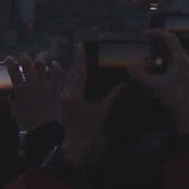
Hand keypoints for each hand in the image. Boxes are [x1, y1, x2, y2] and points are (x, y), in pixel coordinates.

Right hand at [10, 55, 64, 131]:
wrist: (43, 127)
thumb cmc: (26, 120)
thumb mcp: (14, 109)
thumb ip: (12, 99)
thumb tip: (8, 93)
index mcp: (20, 89)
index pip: (13, 70)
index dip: (10, 62)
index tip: (9, 59)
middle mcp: (32, 84)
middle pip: (26, 62)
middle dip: (23, 58)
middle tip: (23, 59)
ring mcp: (44, 85)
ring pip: (41, 64)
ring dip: (38, 62)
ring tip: (37, 63)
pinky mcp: (55, 88)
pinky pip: (57, 72)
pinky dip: (55, 66)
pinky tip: (53, 64)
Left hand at [61, 48, 123, 164]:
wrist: (75, 143)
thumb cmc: (89, 129)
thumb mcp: (103, 111)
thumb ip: (113, 96)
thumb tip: (124, 84)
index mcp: (74, 95)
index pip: (78, 72)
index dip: (80, 58)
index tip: (80, 46)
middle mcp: (66, 94)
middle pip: (72, 73)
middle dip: (78, 61)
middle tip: (82, 49)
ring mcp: (63, 98)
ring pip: (69, 78)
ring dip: (76, 69)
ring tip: (81, 59)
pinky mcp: (63, 101)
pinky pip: (67, 85)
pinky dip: (74, 78)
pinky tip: (79, 75)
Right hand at [133, 31, 188, 134]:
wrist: (186, 112)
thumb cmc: (175, 99)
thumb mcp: (155, 86)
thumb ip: (141, 77)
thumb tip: (129, 69)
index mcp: (181, 60)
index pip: (170, 38)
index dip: (156, 33)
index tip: (144, 35)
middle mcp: (184, 60)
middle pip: (171, 42)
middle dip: (157, 38)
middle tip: (144, 39)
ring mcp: (184, 66)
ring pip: (172, 50)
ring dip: (159, 47)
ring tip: (147, 48)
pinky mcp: (182, 72)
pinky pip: (172, 58)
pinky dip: (162, 56)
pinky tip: (153, 62)